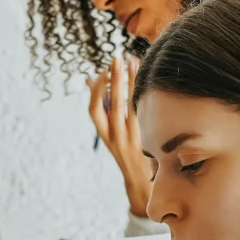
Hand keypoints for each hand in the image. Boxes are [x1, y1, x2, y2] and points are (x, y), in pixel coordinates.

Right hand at [87, 56, 154, 217]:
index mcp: (104, 134)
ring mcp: (133, 137)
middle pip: (114, 104)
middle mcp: (116, 136)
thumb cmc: (124, 150)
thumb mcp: (109, 133)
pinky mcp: (148, 137)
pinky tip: (147, 80)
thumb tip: (91, 80)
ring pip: (131, 106)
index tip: (101, 73)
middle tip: (117, 59)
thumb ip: (102, 108)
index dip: (96, 91)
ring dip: (132, 82)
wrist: (141, 180)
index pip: (94, 110)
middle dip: (115, 79)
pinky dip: (145, 94)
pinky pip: (145, 113)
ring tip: (133, 62)